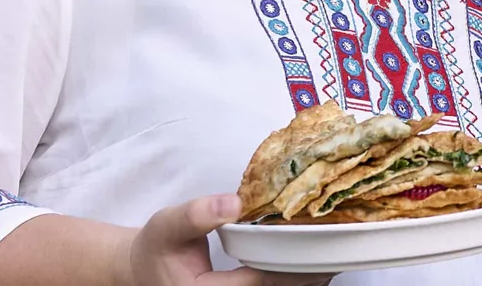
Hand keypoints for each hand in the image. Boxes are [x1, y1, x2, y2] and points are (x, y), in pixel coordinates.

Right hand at [120, 194, 332, 285]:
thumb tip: (234, 203)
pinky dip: (293, 282)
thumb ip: (197, 214)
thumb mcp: (167, 225)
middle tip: (339, 255)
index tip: (316, 246)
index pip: (257, 281)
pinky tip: (314, 268)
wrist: (142, 269)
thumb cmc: (156, 247)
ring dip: (305, 281)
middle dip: (306, 276)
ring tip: (336, 260)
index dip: (289, 264)